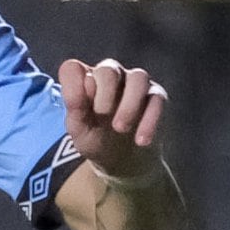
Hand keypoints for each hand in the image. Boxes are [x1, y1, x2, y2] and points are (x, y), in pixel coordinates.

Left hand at [59, 58, 169, 183]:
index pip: (73, 69)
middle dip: (105, 95)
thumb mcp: (80, 131)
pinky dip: (150, 119)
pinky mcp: (156, 97)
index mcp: (84, 79)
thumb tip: (86, 84)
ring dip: (129, 104)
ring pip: (138, 78)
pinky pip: (157, 99)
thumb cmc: (95, 139)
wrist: (122, 160)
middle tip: (103, 118)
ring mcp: (135, 84)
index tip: (77, 110)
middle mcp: (110, 75)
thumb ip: (76, 108)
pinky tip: (141, 140)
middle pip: (108, 69)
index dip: (73, 86)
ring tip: (120, 128)